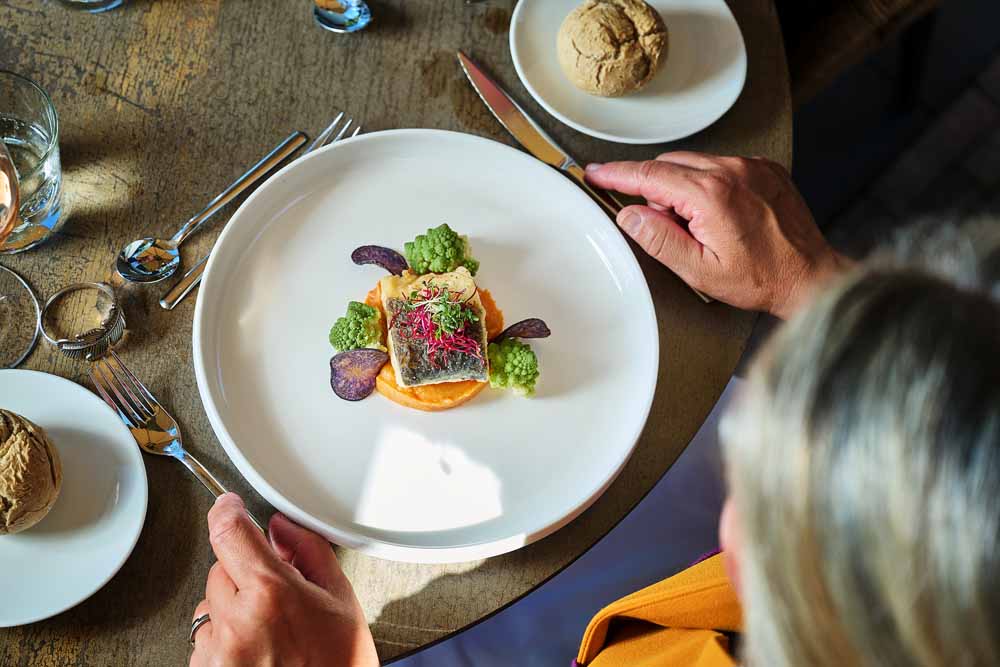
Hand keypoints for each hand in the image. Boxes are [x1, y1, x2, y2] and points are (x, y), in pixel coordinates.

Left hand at [189, 494, 377, 666]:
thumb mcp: (340, 599)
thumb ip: (308, 553)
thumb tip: (282, 528)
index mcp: (272, 594)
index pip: (230, 533)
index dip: (227, 511)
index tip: (229, 506)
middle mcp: (238, 622)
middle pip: (221, 569)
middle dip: (245, 573)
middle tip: (277, 594)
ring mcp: (219, 653)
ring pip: (211, 606)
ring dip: (232, 609)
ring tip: (270, 632)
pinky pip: (206, 640)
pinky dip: (226, 639)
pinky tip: (258, 652)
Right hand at [585, 153, 849, 317]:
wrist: (809, 275)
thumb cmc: (760, 278)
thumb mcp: (699, 270)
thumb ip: (659, 239)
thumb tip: (630, 215)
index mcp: (711, 195)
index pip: (649, 175)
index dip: (616, 174)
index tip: (596, 173)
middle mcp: (732, 170)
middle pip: (669, 165)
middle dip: (655, 190)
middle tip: (664, 226)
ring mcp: (751, 165)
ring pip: (694, 163)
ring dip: (682, 187)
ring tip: (699, 226)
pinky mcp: (764, 167)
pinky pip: (720, 164)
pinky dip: (707, 182)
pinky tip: (720, 214)